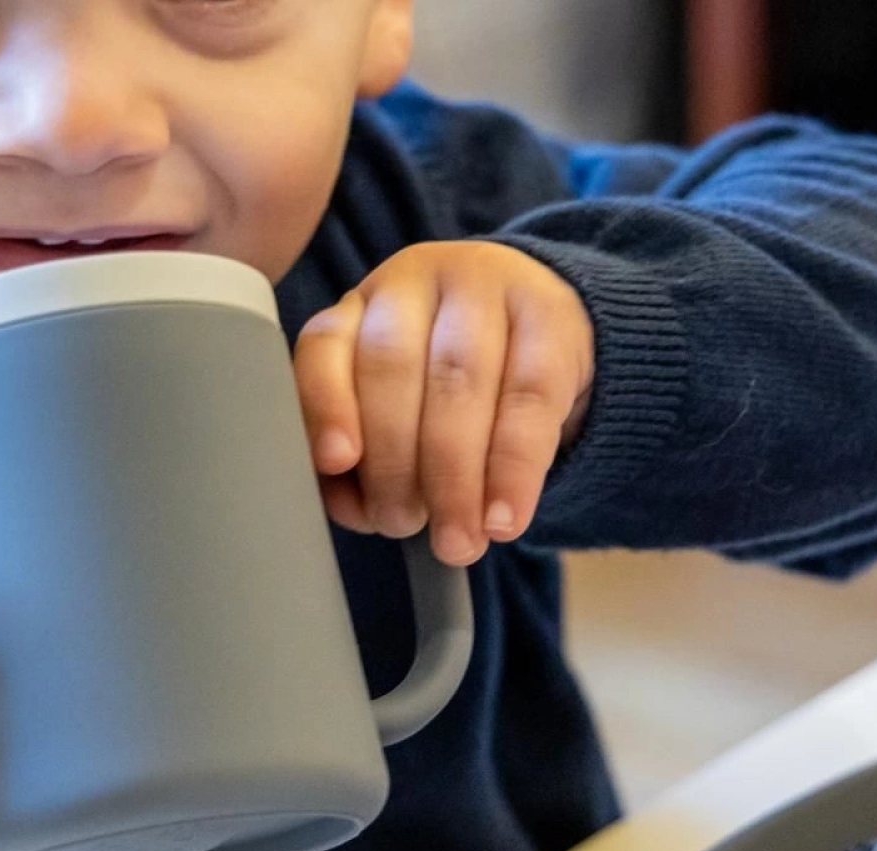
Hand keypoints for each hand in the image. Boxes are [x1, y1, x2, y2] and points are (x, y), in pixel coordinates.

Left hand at [294, 241, 594, 565]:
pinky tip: (503, 521)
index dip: (327, 405)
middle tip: (401, 526)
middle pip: (392, 369)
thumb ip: (359, 456)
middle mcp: (412, 284)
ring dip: (453, 478)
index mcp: (356, 309)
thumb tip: (353, 510)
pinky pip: (528, 400)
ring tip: (457, 540)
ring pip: (458, 383)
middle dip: (394, 463)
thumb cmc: (440, 390)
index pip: (326, 347)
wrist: (541, 333)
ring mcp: (483, 289)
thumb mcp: (388, 410)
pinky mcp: (550, 314)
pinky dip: (513, 472)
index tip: (336, 461)